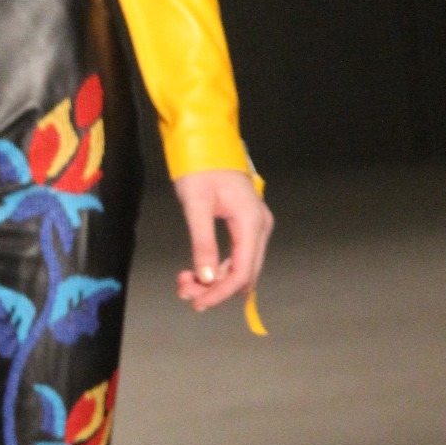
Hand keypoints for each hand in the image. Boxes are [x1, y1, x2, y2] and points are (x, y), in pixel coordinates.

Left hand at [173, 168, 273, 314]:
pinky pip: (237, 256)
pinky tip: (196, 271)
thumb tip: (207, 278)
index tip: (198, 303)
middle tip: (186, 292)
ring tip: (185, 281)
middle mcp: (260, 226)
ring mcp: (256, 226)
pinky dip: (219, 268)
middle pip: (245, 274)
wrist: (207, 141)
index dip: (222, 293)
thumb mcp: (195, 205)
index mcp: (251, 221)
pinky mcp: (247, 226)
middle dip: (216, 289)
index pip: (243, 271)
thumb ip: (203, 243)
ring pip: (241, 268)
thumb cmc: (200, 167)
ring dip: (216, 281)